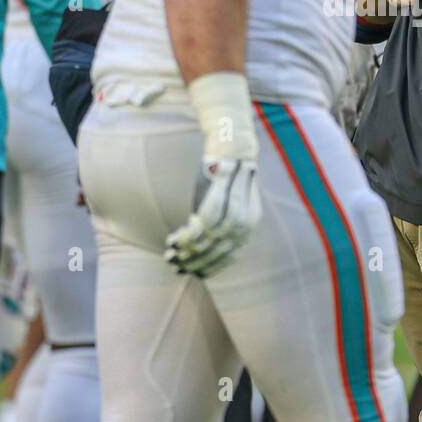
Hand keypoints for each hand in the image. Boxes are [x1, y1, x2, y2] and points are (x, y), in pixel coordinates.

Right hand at [165, 158, 261, 278]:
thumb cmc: (226, 179)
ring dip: (188, 250)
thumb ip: (219, 229)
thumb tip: (199, 250)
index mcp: (251, 225)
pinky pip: (203, 222)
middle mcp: (247, 220)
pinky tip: (174, 239)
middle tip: (176, 268)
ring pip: (209, 239)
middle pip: (219, 250)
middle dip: (196, 262)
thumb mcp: (228, 207)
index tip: (195, 274)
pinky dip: (187, 235)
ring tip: (171, 254)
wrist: (232, 147)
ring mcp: (236, 207)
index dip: (212, 267)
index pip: (232, 255)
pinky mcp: (222, 195)